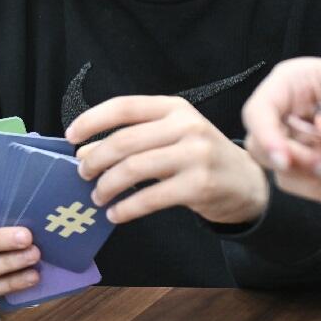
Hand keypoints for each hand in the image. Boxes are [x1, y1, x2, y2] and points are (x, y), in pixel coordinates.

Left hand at [69, 95, 268, 225]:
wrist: (249, 183)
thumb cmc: (201, 157)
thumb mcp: (169, 139)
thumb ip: (130, 140)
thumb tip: (83, 152)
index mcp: (174, 108)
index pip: (124, 107)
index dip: (92, 120)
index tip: (71, 136)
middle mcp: (186, 126)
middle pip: (124, 141)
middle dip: (96, 160)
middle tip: (82, 174)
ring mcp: (195, 155)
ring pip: (134, 168)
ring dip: (107, 185)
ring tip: (97, 196)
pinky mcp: (199, 185)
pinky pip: (150, 197)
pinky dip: (126, 208)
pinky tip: (116, 214)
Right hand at [241, 58, 320, 207]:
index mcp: (295, 83)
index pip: (258, 111)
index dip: (266, 135)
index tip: (286, 159)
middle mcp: (289, 113)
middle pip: (261, 146)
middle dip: (292, 163)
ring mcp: (299, 142)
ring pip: (283, 172)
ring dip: (316, 179)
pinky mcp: (313, 166)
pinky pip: (308, 187)